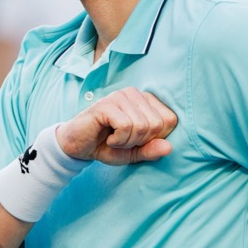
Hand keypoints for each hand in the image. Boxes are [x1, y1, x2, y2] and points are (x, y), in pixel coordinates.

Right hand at [56, 87, 177, 165]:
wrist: (77, 147)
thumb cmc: (106, 146)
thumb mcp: (134, 153)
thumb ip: (152, 150)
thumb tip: (170, 148)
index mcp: (146, 101)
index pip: (170, 120)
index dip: (155, 138)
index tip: (136, 140)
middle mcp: (135, 94)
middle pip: (157, 124)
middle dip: (140, 141)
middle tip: (122, 140)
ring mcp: (120, 96)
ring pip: (142, 126)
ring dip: (127, 141)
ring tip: (114, 139)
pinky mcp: (106, 104)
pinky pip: (125, 126)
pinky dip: (118, 140)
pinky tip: (108, 138)